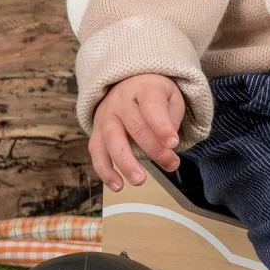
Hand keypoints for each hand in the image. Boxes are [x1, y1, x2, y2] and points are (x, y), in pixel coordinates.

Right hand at [89, 73, 183, 191]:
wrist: (127, 83)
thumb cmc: (154, 95)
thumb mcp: (171, 97)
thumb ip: (172, 119)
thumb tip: (168, 146)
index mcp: (143, 89)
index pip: (152, 106)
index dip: (162, 125)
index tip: (173, 143)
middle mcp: (121, 101)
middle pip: (135, 126)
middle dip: (154, 149)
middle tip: (171, 164)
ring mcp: (105, 116)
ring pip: (112, 140)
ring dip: (125, 163)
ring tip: (139, 181)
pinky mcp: (96, 132)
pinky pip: (97, 152)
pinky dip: (105, 171)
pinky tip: (117, 185)